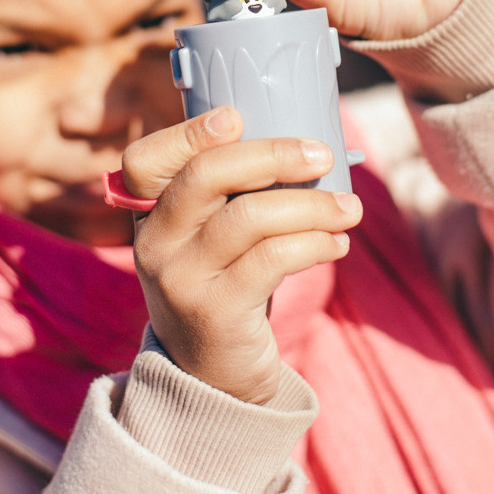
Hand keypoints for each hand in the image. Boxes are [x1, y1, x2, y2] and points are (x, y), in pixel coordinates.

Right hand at [122, 108, 359, 402]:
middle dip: (272, 156)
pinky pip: (272, 261)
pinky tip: (336, 244)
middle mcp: (155, 244)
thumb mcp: (209, 238)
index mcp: (149, 214)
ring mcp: (180, 280)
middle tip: (323, 155)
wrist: (214, 377)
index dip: (187, 133)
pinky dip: (314, 244)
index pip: (144, 162)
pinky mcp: (214, 313)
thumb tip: (301, 143)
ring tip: (349, 209)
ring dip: (311, 206)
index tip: (237, 116)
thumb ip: (231, 193)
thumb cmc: (225, 284)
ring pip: (249, 218)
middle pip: (206, 176)